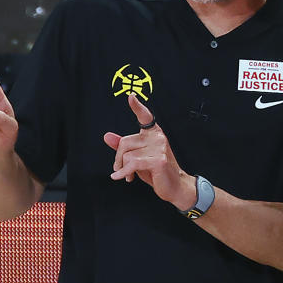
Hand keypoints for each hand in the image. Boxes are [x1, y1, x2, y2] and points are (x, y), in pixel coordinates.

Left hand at [104, 94, 195, 209]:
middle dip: (119, 159)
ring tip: (130, 175)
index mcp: (153, 133)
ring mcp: (159, 148)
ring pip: (127, 155)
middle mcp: (157, 137)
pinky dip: (124, 172)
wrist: (175, 186)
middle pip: (125, 142)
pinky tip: (121, 177)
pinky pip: (132, 164)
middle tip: (122, 169)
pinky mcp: (158, 160)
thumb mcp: (138, 157)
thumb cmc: (157, 171)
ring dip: (123, 168)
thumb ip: (123, 146)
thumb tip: (107, 136)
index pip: (144, 116)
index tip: (131, 96)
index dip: (137, 106)